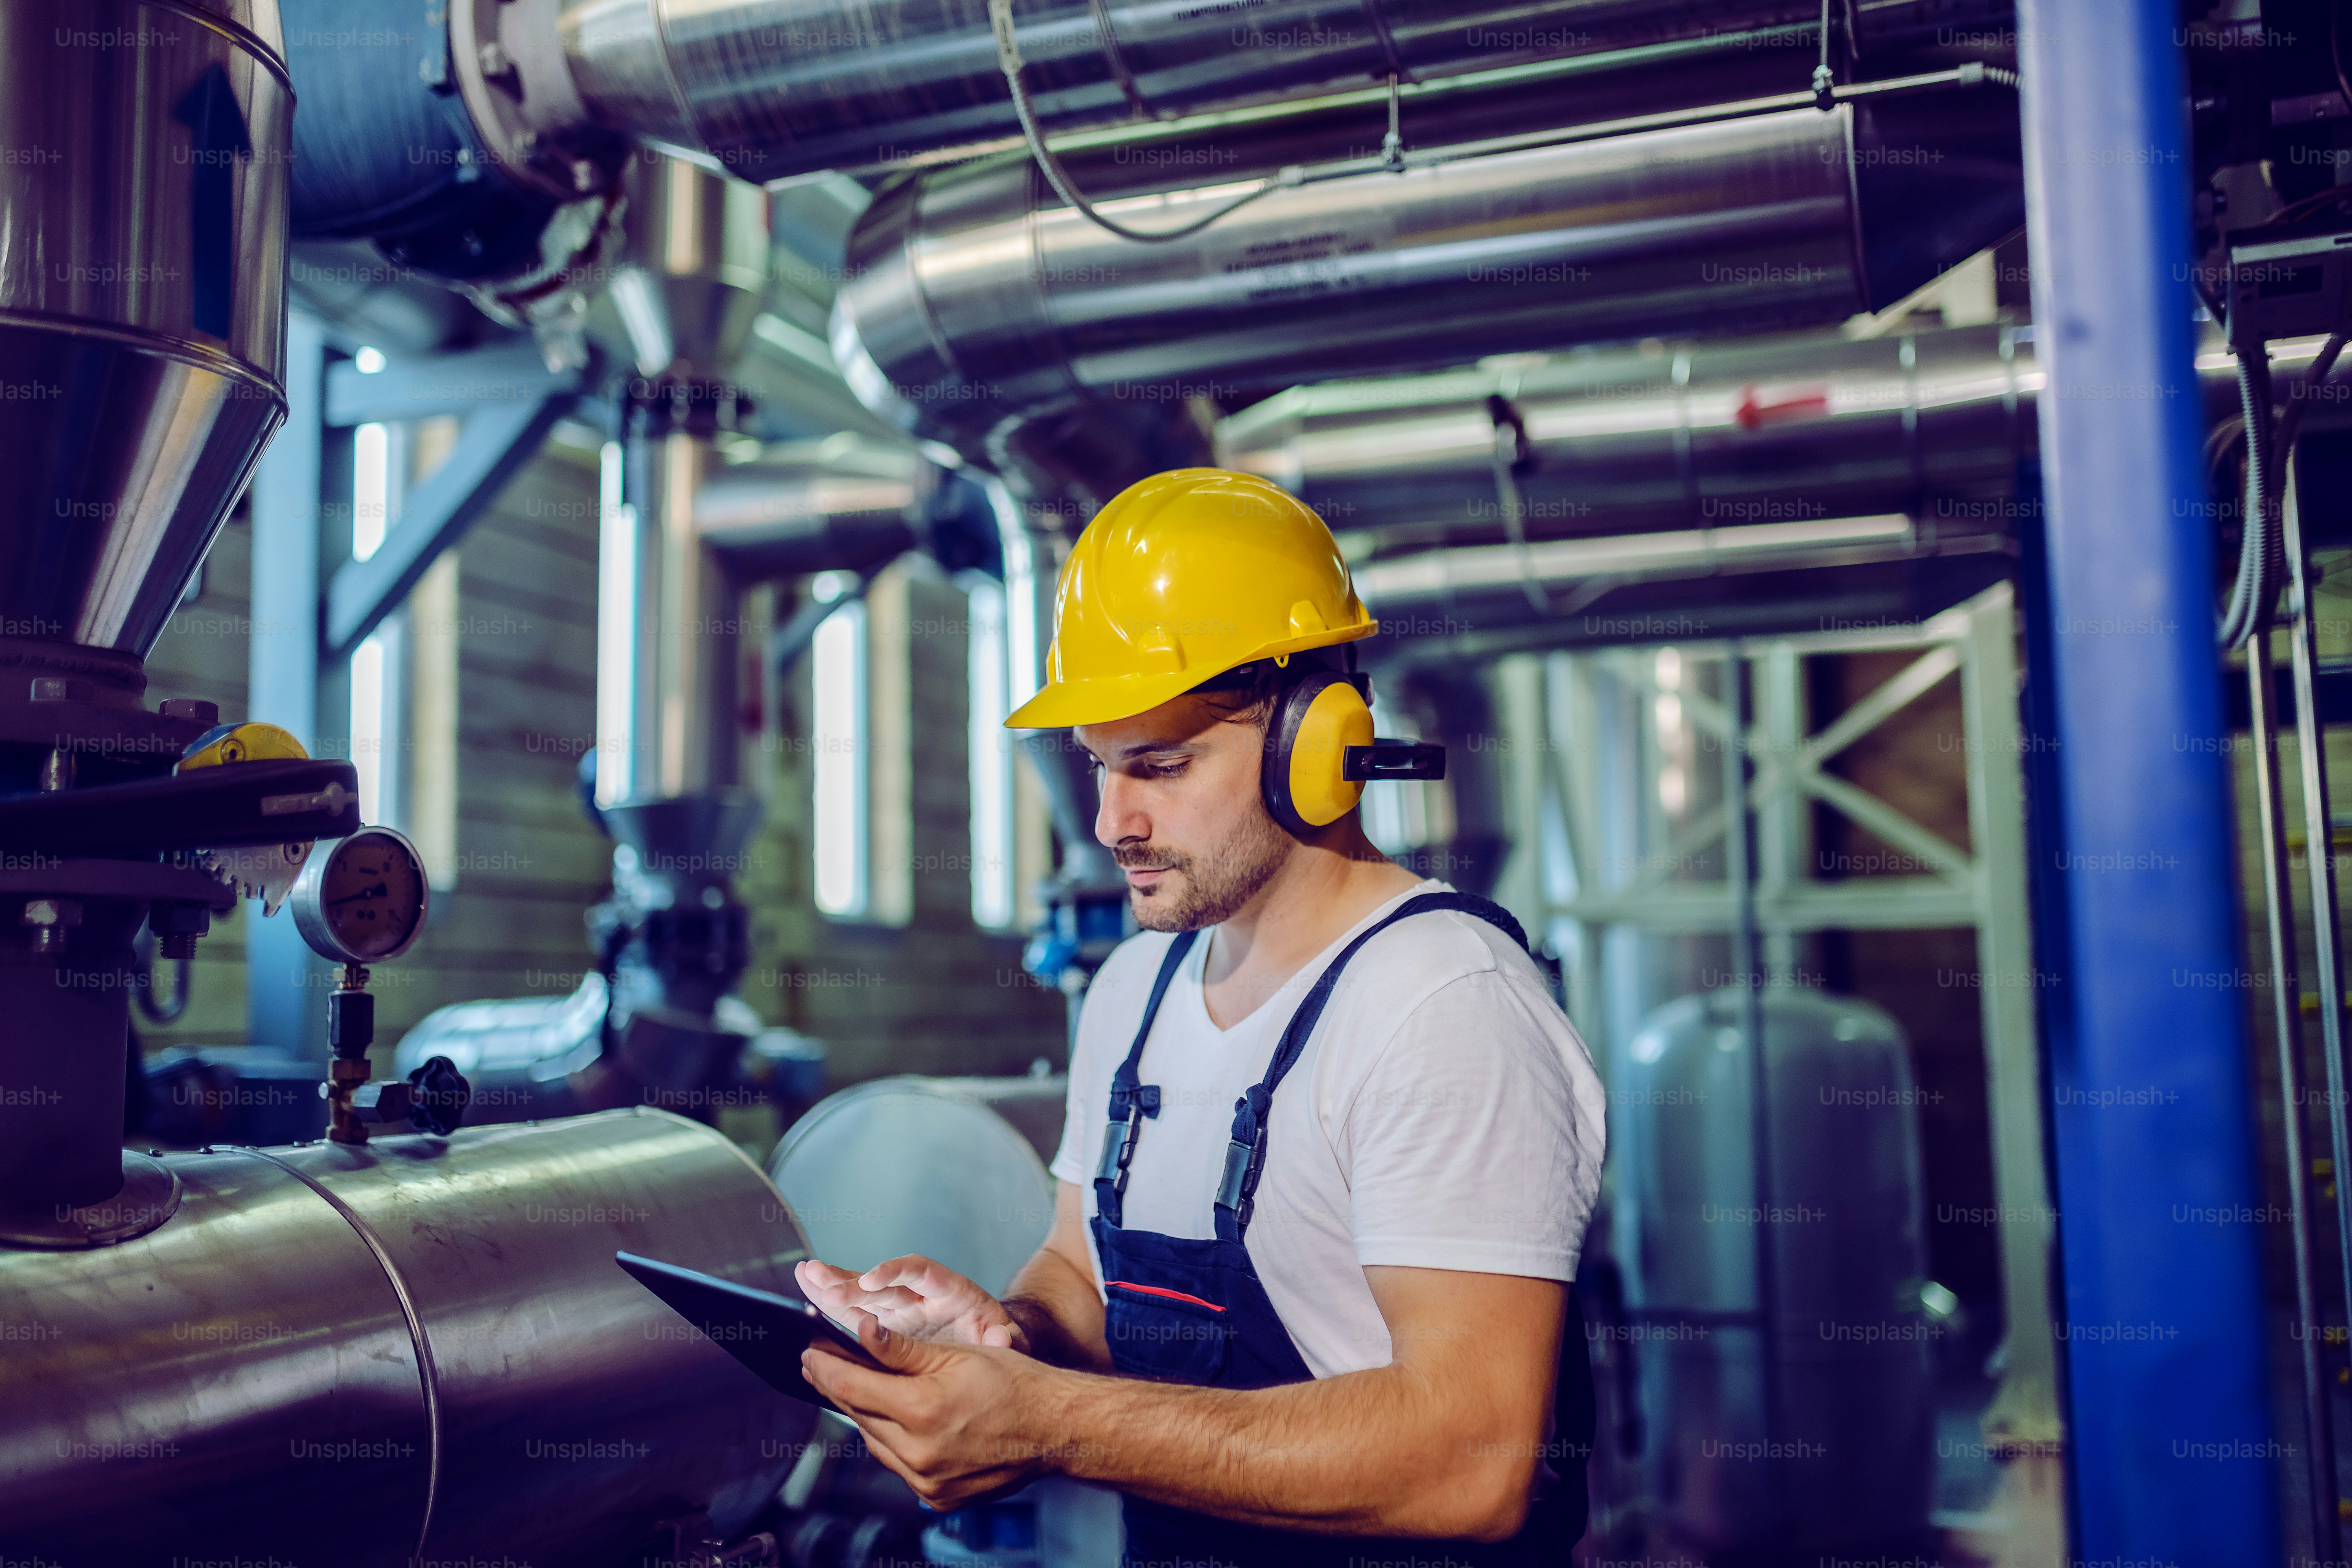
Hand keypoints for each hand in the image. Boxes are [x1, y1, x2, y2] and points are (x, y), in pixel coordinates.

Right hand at [796, 1254, 1027, 1350]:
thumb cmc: (998, 1339)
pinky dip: (832, 1304)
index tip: (872, 1279)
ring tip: (804, 1276)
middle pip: (883, 1282)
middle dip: (852, 1281)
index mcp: (949, 1290)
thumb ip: (1005, 1338)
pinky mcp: (886, 1324)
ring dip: (833, 1286)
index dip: (894, 1271)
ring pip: (863, 1293)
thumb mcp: (1008, 1339)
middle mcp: (920, 1294)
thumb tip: (1002, 1338)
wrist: (991, 1344)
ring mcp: (901, 1308)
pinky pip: (855, 1313)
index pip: (920, 1271)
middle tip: (821, 1281)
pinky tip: (808, 1294)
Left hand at [802, 1316, 1070, 1508]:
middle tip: (822, 1365)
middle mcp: (920, 1454)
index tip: (808, 1353)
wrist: (1054, 1429)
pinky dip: (890, 1442)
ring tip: (854, 1388)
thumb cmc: (1014, 1384)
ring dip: (863, 1416)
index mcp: (922, 1411)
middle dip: (838, 1388)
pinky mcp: (936, 1497)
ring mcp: (927, 1481)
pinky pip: (898, 1466)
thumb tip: (861, 1331)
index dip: (825, 1367)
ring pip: (875, 1444)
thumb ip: (900, 1349)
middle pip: (859, 1416)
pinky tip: (892, 1420)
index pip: (852, 1388)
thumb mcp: (955, 1355)